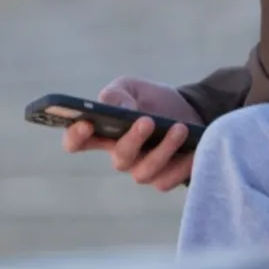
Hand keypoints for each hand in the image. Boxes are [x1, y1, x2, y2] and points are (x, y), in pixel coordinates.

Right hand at [61, 76, 202, 190]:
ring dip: (164, 150)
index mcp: (103, 133)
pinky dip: (182, 164)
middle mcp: (120, 155)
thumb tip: (121, 110)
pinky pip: (168, 180)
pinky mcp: (165, 178)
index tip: (86, 123)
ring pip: (145, 172)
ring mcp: (142, 170)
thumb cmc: (152, 100)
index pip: (76, 142)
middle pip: (119, 158)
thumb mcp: (133, 88)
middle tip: (148, 120)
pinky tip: (193, 148)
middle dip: (133, 140)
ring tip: (180, 127)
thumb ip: (118, 94)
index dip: (75, 137)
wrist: (188, 111)